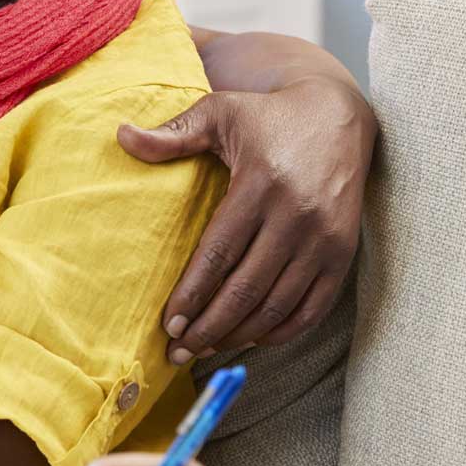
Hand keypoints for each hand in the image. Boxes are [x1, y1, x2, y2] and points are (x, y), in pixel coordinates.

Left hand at [119, 73, 374, 357]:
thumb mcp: (220, 113)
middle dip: (209, 327)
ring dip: (240, 335)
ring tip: (207, 350)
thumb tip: (122, 136)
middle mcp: (296, 216)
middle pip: (246, 289)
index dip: (192, 294)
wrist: (338, 115)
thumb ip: (173, 133)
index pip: (219, 254)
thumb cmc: (268, 116)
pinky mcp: (343, 253)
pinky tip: (252, 339)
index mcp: (261, 185)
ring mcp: (324, 238)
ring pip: (277, 305)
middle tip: (178, 353)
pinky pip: (313, 307)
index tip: (167, 325)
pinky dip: (282, 330)